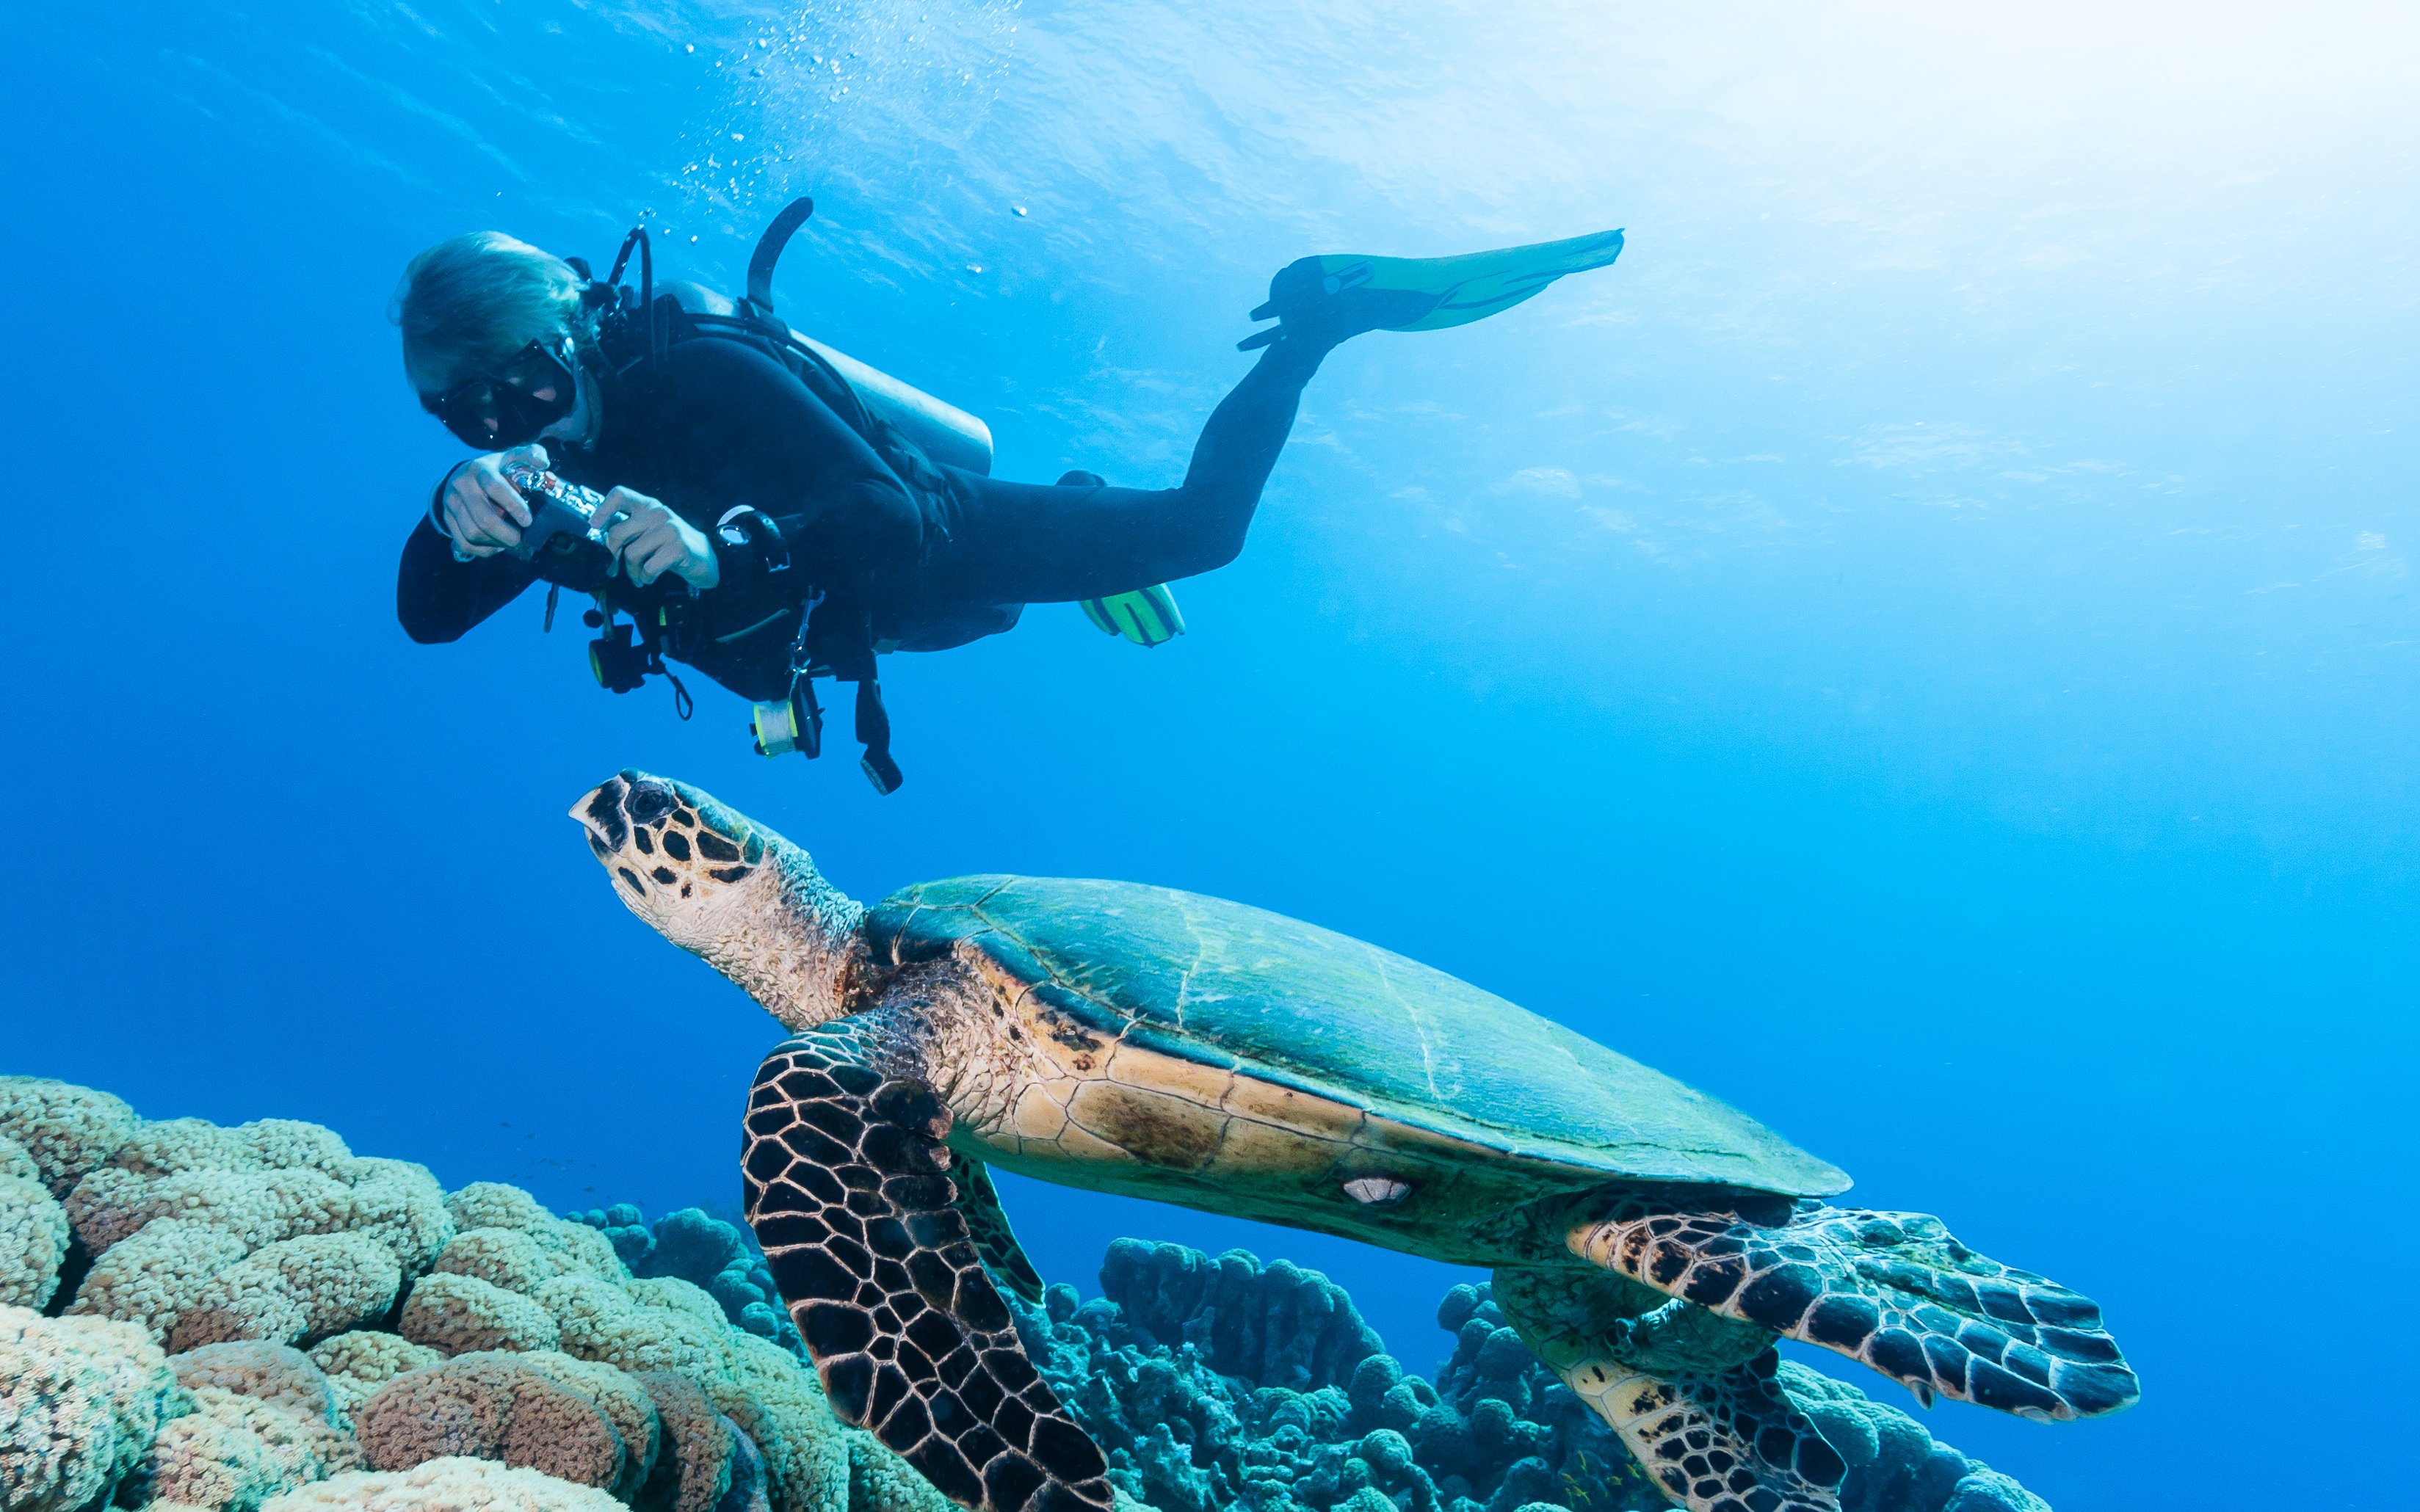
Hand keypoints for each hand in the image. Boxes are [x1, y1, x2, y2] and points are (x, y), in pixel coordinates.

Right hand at [438, 444, 546, 555]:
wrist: (463, 474)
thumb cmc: (495, 469)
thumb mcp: (511, 457)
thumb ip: (530, 455)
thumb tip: (543, 463)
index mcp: (479, 469)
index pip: (494, 487)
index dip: (513, 505)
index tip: (528, 521)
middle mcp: (461, 485)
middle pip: (483, 518)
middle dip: (506, 534)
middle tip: (521, 539)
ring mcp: (451, 503)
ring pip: (472, 533)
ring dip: (495, 543)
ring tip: (510, 541)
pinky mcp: (447, 518)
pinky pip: (463, 543)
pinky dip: (482, 550)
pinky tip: (496, 546)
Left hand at [601, 488, 720, 590]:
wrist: (704, 558)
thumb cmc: (671, 546)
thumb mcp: (649, 532)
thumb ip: (629, 533)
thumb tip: (603, 547)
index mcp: (648, 506)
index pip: (620, 494)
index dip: (603, 509)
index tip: (594, 525)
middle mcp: (658, 513)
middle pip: (618, 531)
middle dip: (613, 554)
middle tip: (616, 567)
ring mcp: (670, 529)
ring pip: (632, 553)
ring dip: (632, 571)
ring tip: (639, 576)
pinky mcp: (679, 547)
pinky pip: (649, 567)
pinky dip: (646, 577)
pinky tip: (650, 578)